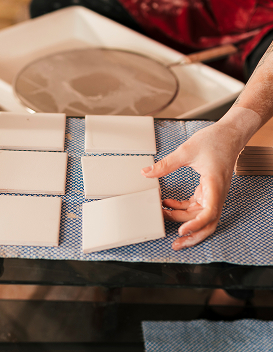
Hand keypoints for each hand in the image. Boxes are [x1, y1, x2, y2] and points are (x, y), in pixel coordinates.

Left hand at [141, 121, 245, 249]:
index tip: (182, 231)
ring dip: (183, 221)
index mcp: (214, 185)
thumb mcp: (186, 150)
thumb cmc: (214, 141)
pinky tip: (169, 204)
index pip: (209, 212)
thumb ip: (166, 164)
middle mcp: (216, 193)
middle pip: (207, 223)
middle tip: (174, 242)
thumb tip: (146, 172)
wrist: (229, 134)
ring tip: (164, 219)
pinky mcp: (208, 191)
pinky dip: (182, 209)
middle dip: (191, 235)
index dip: (196, 225)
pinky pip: (196, 207)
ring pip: (201, 217)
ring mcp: (213, 194)